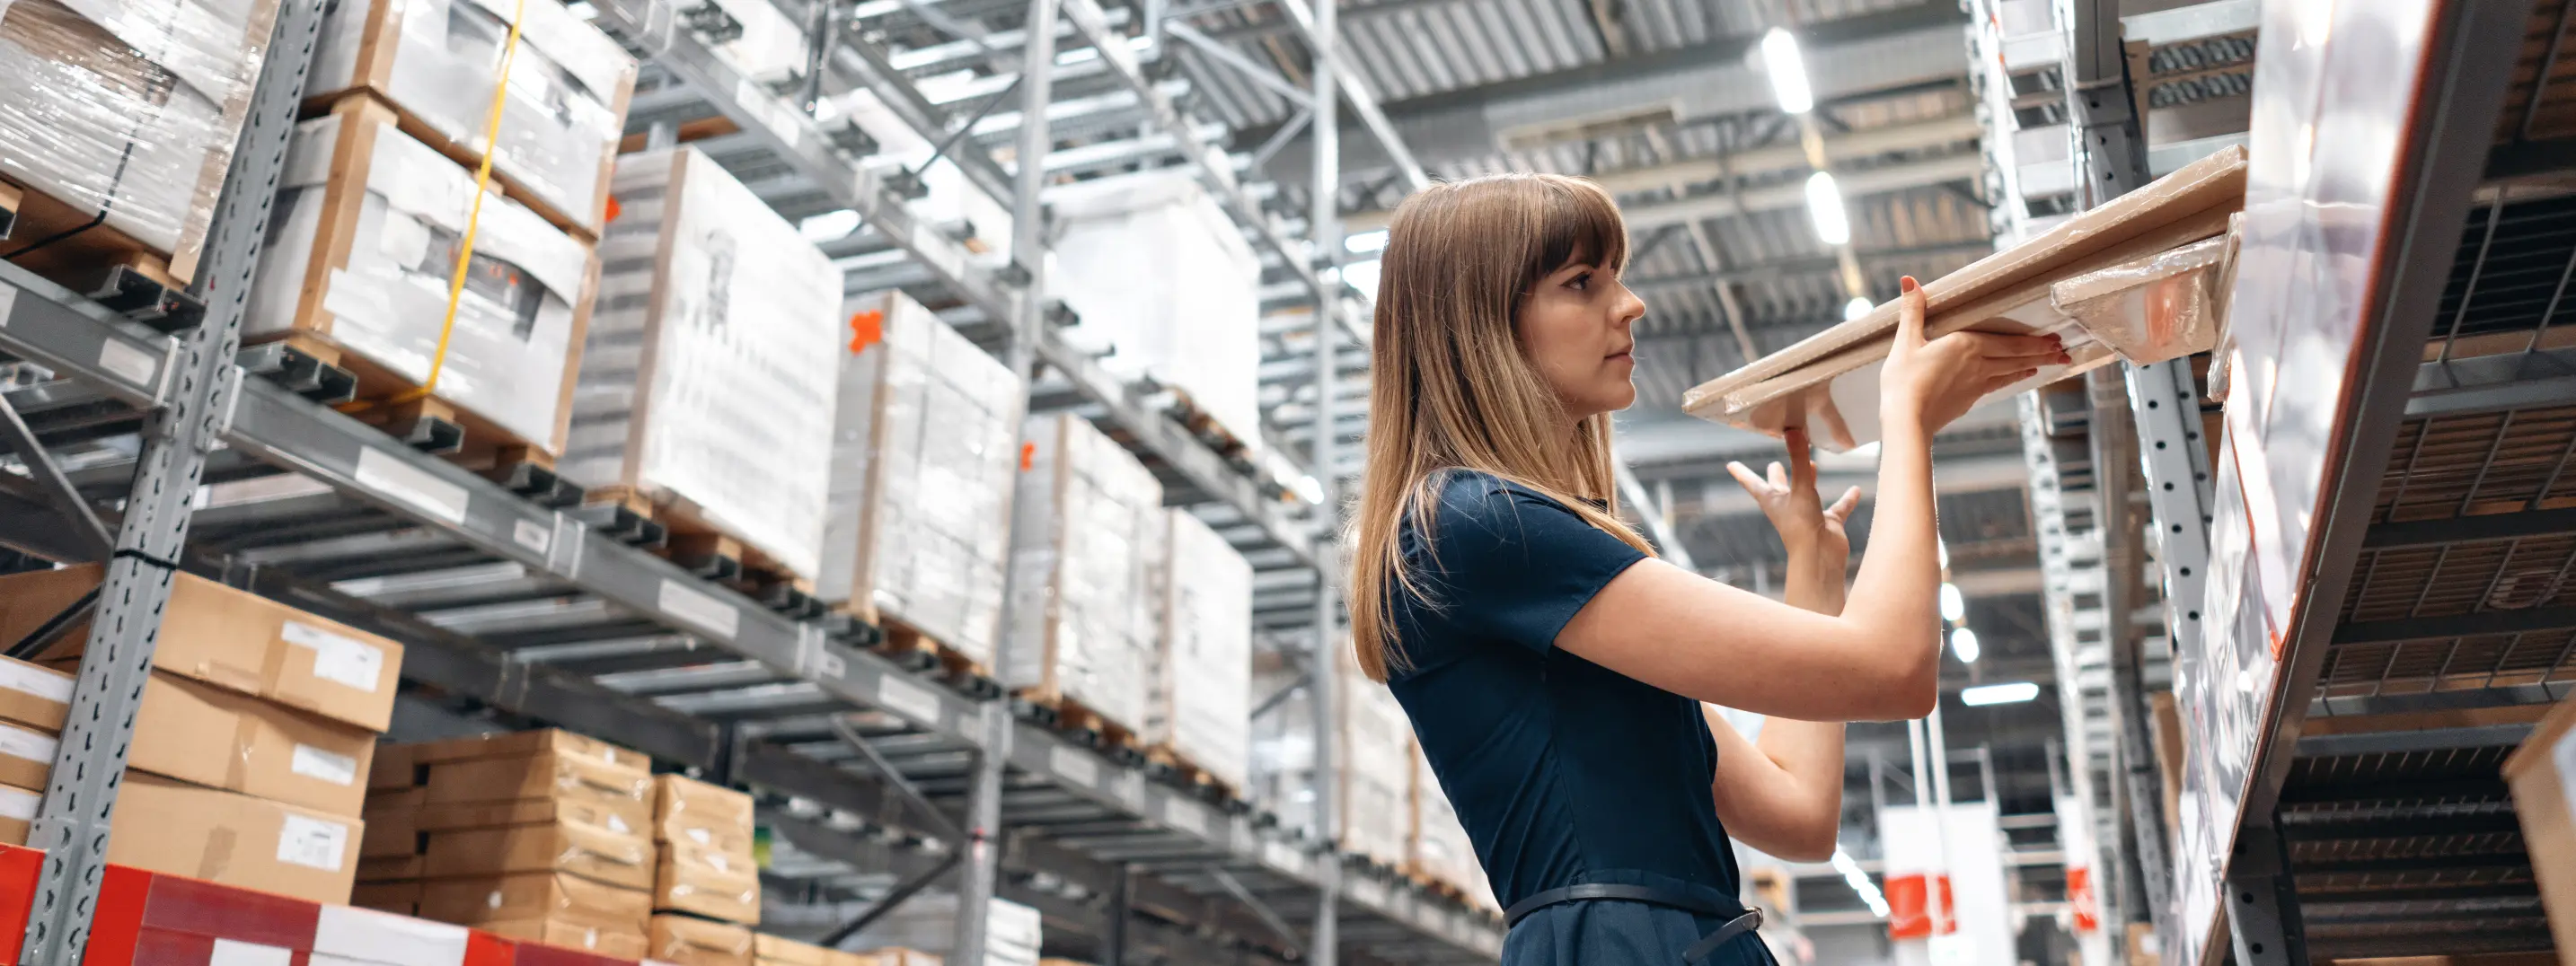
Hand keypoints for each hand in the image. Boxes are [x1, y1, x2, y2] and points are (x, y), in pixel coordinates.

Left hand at [1728, 426, 1862, 565]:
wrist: (1819, 558)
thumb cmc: (1802, 527)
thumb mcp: (1800, 488)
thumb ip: (1798, 459)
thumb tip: (1793, 431)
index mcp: (1773, 501)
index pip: (1753, 483)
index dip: (1742, 473)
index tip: (1730, 465)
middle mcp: (1788, 507)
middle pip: (1779, 487)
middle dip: (1777, 476)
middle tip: (1774, 464)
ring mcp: (1808, 515)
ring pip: (1807, 493)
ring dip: (1809, 480)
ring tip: (1813, 464)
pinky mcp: (1827, 523)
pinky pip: (1838, 507)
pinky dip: (1846, 499)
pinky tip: (1855, 489)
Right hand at [1879, 276, 2070, 433]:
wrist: (1906, 420)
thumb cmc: (1904, 381)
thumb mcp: (1906, 341)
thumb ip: (1913, 311)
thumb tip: (1909, 281)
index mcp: (1966, 345)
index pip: (2011, 342)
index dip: (2036, 341)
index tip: (2055, 339)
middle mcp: (1978, 364)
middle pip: (2018, 357)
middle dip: (2043, 353)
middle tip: (2063, 351)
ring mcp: (1977, 384)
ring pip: (2012, 372)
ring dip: (2032, 366)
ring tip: (2049, 363)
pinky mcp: (1970, 400)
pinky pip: (1998, 385)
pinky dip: (2012, 380)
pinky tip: (2016, 379)